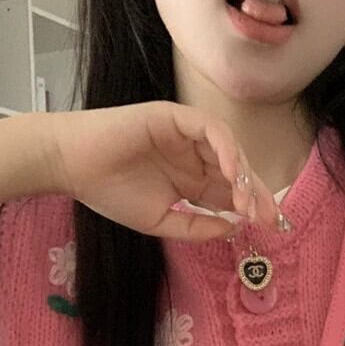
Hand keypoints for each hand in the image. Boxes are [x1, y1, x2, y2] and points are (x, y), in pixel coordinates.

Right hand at [46, 100, 280, 242]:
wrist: (73, 167)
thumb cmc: (110, 193)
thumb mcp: (161, 222)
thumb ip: (197, 226)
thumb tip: (233, 229)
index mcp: (192, 181)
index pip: (230, 193)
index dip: (251, 209)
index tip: (268, 229)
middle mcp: (194, 156)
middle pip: (235, 172)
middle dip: (256, 194)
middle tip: (271, 218)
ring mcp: (186, 135)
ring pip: (228, 150)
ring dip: (242, 174)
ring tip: (249, 201)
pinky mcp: (175, 116)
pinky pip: (209, 128)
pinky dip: (224, 147)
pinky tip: (230, 171)